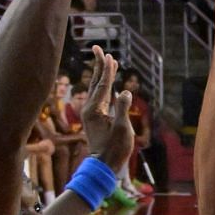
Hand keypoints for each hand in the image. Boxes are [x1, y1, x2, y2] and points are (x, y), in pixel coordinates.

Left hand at [80, 45, 135, 168]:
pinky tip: (108, 83)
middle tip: (99, 49)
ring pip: (97, 89)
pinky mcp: (94, 118)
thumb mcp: (122, 129)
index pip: (102, 85)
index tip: (109, 56)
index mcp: (94, 110)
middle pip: (96, 82)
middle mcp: (89, 108)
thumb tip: (124, 92)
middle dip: (99, 66)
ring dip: (102, 75)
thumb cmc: (114, 149)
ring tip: (107, 62)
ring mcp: (91, 113)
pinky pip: (100, 96)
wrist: (104, 165)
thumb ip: (122, 108)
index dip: (107, 70)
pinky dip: (104, 86)